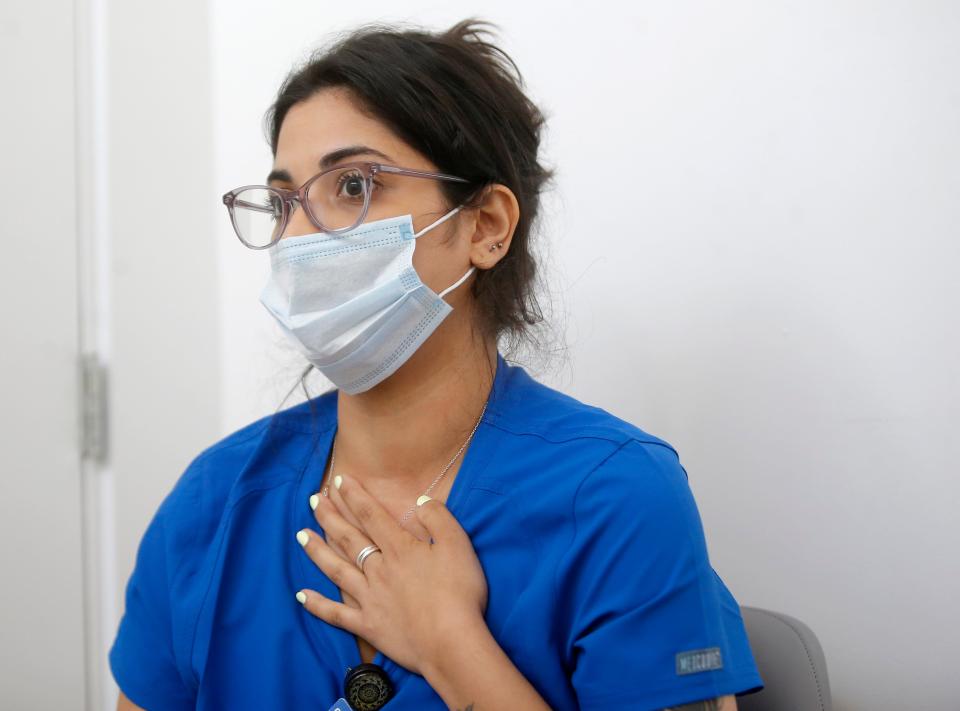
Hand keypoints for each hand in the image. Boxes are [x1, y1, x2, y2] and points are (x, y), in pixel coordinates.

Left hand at [295, 473, 488, 675]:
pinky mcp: (368, 626)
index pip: (371, 515)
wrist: (451, 642)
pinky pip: (337, 614)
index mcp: (400, 548)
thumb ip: (438, 518)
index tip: (340, 481)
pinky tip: (301, 595)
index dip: (354, 496)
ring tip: (301, 535)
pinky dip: (317, 605)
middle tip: (313, 500)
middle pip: (349, 538)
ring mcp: (370, 598)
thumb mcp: (458, 545)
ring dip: (317, 551)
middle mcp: (379, 569)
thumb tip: (420, 500)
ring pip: (337, 569)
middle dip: (330, 516)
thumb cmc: (459, 592)